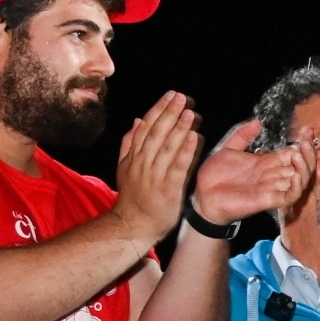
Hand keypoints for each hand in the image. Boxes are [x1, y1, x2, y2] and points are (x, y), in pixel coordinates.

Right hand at [114, 91, 200, 245]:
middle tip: (182, 97)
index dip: (159, 109)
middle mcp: (144, 162)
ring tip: (190, 112)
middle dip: (170, 113)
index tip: (171, 95)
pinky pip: (178, 167)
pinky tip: (194, 138)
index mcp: (134, 156)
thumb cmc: (133, 198)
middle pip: (157, 132)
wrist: (132, 225)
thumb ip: (129, 144)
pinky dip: (185, 151)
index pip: (146, 127)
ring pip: (167, 147)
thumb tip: (136, 120)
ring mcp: (155, 175)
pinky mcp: (168, 188)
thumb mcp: (125, 168)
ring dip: (179, 128)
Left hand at [190, 119, 314, 225]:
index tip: (307, 130)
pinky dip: (297, 187)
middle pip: (301, 165)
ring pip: (300, 180)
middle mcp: (272, 175)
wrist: (203, 197)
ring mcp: (272, 188)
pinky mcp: (267, 200)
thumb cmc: (214, 176)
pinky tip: (295, 176)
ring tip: (298, 155)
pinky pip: (290, 196)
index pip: (292, 152)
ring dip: (304, 168)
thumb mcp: (228, 149)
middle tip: (306, 142)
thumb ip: (242, 135)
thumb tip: (257, 121)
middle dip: (308, 153)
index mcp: (265, 162)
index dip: (302, 143)